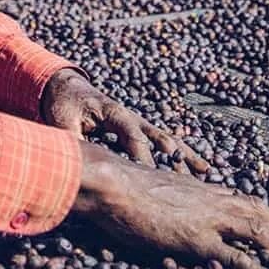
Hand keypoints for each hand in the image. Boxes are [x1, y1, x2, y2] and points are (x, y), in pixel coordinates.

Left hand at [41, 69, 208, 172]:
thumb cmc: (64, 104)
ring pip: (168, 139)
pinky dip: (180, 154)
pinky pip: (163, 142)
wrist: (67, 87)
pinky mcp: (138, 129)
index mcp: (115, 114)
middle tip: (187, 181)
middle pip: (158, 138)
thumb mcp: (62, 122)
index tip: (152, 178)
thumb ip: (71, 141)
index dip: (143, 157)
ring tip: (206, 171)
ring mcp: (138, 122)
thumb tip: (74, 163)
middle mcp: (131, 117)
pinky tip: (197, 169)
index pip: (133, 137)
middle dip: (173, 159)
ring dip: (185, 155)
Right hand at [73, 143, 268, 268]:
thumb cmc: (126, 185)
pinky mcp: (198, 239)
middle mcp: (214, 202)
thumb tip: (178, 209)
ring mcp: (209, 220)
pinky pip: (234, 256)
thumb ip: (176, 199)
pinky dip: (254, 266)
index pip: (247, 201)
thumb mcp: (159, 188)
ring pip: (260, 233)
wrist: (114, 183)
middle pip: (262, 216)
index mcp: (205, 189)